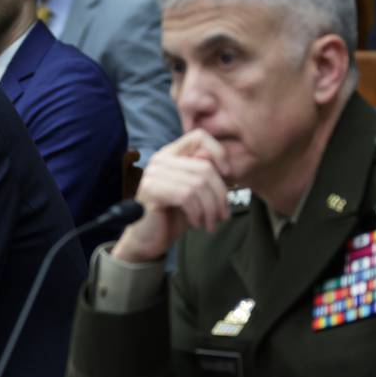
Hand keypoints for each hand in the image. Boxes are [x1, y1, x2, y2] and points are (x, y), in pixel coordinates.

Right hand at [113, 129, 231, 262]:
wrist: (148, 241)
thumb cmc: (173, 216)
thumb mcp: (196, 193)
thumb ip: (206, 175)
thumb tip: (222, 163)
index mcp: (171, 154)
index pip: (199, 136)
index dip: (219, 152)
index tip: (227, 175)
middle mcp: (160, 159)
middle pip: (205, 167)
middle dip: (220, 196)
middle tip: (223, 216)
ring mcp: (154, 173)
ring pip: (198, 184)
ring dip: (210, 209)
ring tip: (210, 223)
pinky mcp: (151, 190)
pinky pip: (186, 196)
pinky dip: (197, 213)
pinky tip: (195, 223)